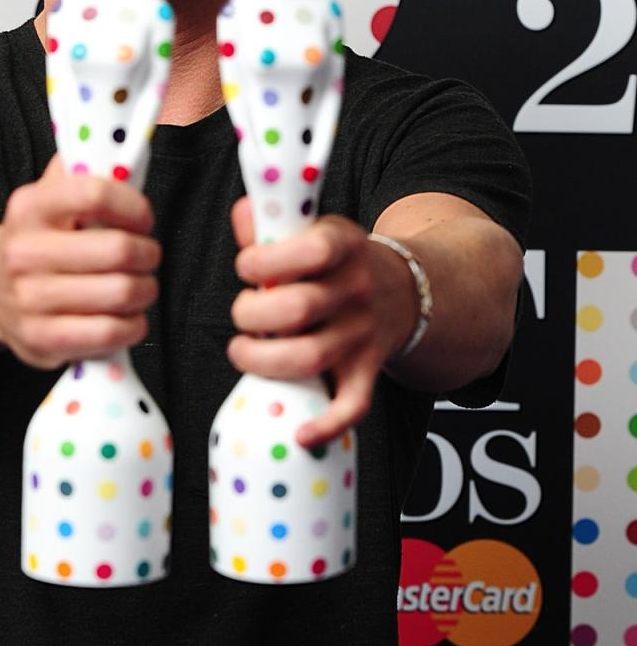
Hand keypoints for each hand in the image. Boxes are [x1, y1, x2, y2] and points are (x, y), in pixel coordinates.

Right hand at [0, 155, 160, 368]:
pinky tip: (129, 317)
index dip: (134, 206)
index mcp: (28, 207)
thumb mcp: (52, 195)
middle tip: (147, 256)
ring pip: (120, 293)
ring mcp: (28, 300)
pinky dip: (132, 326)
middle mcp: (22, 252)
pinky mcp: (39, 340)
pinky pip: (108, 333)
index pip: (95, 193)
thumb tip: (124, 146)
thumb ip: (85, 167)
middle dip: (148, 253)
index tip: (144, 218)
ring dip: (145, 290)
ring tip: (140, 286)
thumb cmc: (42, 239)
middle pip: (117, 249)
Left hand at [227, 197, 416, 445]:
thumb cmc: (337, 262)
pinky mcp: (367, 370)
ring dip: (264, 361)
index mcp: (344, 246)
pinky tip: (300, 433)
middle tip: (242, 316)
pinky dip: (327, 425)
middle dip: (252, 315)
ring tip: (243, 353)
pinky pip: (353, 405)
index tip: (245, 267)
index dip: (265, 261)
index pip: (310, 250)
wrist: (403, 289)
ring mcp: (365, 334)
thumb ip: (273, 225)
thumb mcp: (315, 230)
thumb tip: (243, 211)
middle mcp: (358, 290)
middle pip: (298, 309)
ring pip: (312, 357)